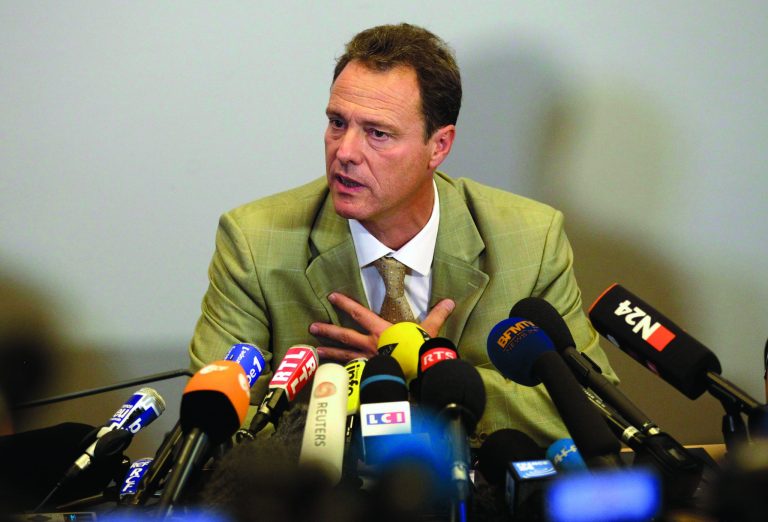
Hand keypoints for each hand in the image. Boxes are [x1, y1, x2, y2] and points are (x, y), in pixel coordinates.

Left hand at [309, 292, 454, 363]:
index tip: (332, 296)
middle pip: (345, 335)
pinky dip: (341, 373)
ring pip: (344, 355)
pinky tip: (331, 375)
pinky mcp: (370, 376)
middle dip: (328, 330)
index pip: (360, 313)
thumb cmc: (421, 350)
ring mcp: (368, 361)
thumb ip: (437, 315)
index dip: (345, 303)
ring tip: (316, 350)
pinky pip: (352, 373)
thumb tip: (449, 301)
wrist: (419, 373)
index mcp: (381, 330)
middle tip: (313, 326)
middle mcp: (370, 344)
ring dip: (329, 352)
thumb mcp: (429, 330)